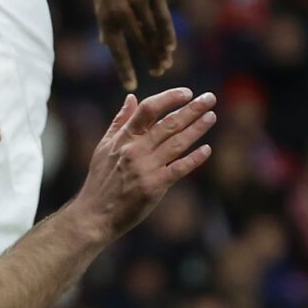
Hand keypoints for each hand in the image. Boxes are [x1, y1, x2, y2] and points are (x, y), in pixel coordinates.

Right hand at [71, 88, 215, 240]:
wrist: (95, 214)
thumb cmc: (100, 180)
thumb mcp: (104, 146)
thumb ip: (120, 121)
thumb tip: (131, 97)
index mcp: (123, 138)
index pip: (148, 109)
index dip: (169, 98)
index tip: (187, 92)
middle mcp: (135, 149)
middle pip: (168, 123)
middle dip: (191, 109)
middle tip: (210, 98)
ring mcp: (145, 168)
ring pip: (176, 143)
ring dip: (197, 129)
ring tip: (211, 116)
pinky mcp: (154, 187)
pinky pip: (178, 169)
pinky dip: (194, 159)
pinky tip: (207, 149)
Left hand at [88, 0, 175, 89]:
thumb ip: (104, 19)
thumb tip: (106, 41)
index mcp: (105, 12)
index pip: (116, 48)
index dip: (124, 68)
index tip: (130, 84)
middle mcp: (121, 10)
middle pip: (139, 43)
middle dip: (148, 60)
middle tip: (157, 74)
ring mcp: (139, 0)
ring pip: (153, 33)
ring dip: (160, 51)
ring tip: (165, 63)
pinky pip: (163, 17)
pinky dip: (168, 34)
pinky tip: (171, 46)